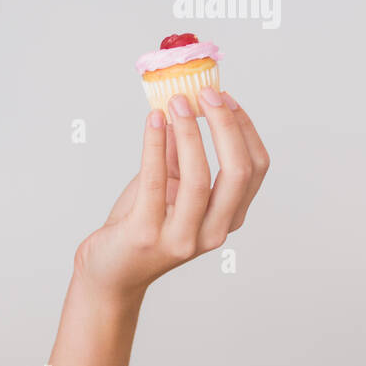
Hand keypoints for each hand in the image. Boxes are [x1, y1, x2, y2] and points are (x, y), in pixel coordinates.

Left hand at [73, 88, 269, 301]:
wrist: (110, 272)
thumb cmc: (140, 227)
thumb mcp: (169, 187)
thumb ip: (181, 154)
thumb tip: (187, 106)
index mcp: (228, 218)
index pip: (255, 168)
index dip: (244, 129)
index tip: (226, 97)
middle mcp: (213, 232)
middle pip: (238, 171)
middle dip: (226, 126)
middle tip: (207, 93)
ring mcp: (181, 237)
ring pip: (200, 177)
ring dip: (191, 132)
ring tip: (177, 102)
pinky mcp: (147, 234)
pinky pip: (155, 180)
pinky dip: (155, 144)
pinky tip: (153, 121)